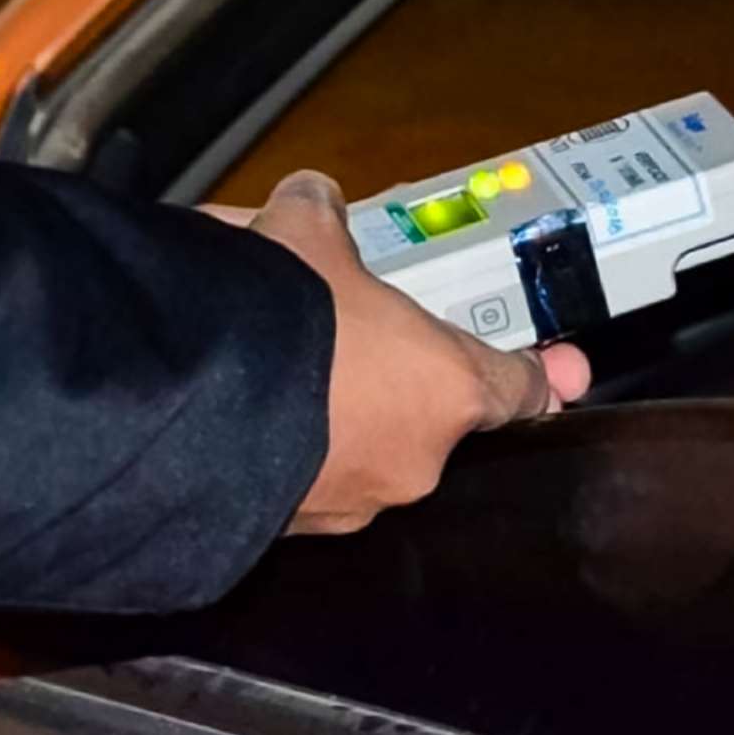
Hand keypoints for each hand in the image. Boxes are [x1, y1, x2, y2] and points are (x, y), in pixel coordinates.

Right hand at [201, 171, 590, 533]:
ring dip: (330, 416)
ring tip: (271, 368)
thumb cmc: (275, 314)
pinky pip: (299, 479)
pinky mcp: (285, 534)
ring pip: (354, 449)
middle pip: (420, 413)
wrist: (177, 405)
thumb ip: (321, 213)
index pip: (515, 388)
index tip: (556, 375)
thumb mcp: (301, 233)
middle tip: (339, 335)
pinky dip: (282, 449)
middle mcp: (413, 462)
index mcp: (447, 389)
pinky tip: (238, 409)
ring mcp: (349, 506)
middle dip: (386, 377)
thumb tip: (310, 200)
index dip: (534, 375)